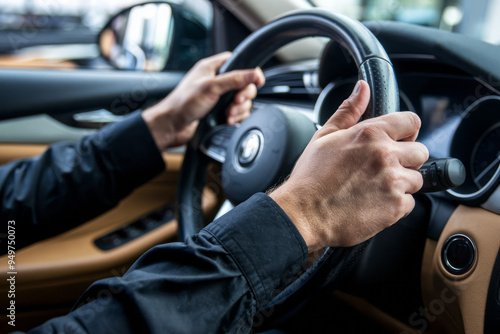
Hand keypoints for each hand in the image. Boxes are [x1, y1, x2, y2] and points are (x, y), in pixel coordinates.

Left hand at [143, 52, 264, 149]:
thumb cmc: (183, 103)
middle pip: (244, 84)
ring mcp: (218, 96)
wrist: (172, 126)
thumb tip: (254, 73)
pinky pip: (236, 112)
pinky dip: (236, 117)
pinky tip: (228, 120)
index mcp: (212, 68)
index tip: (257, 81)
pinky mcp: (219, 110)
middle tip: (236, 101)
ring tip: (229, 114)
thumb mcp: (211, 87)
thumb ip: (234, 79)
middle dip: (244, 95)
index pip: (238, 63)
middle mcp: (216, 81)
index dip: (249, 72)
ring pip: (242, 100)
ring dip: (239, 109)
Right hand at [270, 81, 428, 251]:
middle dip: (405, 160)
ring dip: (401, 184)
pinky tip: (374, 203)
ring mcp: (393, 182)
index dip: (406, 131)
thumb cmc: (310, 178)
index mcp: (370, 134)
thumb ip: (348, 111)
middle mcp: (386, 155)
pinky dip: (395, 205)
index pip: (411, 122)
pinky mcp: (396, 207)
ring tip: (375, 188)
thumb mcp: (324, 137)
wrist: (304, 214)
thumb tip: (363, 88)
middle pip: (420, 152)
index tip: (399, 140)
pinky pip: (409, 203)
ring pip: (416, 179)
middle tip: (382, 169)